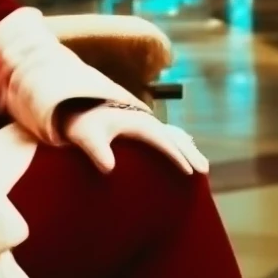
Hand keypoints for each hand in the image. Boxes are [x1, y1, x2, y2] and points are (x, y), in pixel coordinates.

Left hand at [63, 103, 207, 174]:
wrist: (73, 106)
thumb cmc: (80, 123)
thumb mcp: (84, 135)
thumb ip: (96, 150)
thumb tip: (108, 169)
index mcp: (135, 121)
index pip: (161, 139)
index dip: (175, 155)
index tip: (189, 171)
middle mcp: (143, 118)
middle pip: (173, 135)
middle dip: (189, 152)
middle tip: (204, 171)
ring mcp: (142, 120)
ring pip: (172, 134)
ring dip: (188, 148)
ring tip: (203, 167)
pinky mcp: (137, 123)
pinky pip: (165, 132)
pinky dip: (178, 141)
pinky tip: (185, 148)